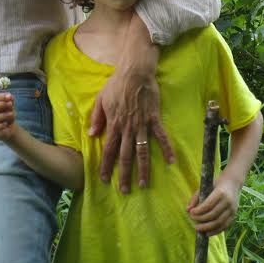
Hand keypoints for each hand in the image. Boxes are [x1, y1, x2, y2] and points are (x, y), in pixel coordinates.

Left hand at [89, 62, 173, 192]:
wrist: (135, 72)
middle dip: (124, 174)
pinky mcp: (154, 119)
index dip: (106, 165)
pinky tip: (171, 161)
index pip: (109, 149)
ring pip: (142, 151)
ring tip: (144, 184)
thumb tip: (92, 135)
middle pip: (125, 155)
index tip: (104, 179)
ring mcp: (142, 124)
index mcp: (114, 124)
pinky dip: (167, 149)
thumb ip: (97, 118)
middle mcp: (128, 128)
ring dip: (143, 169)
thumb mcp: (101, 99)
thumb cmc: (116, 84)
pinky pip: (161, 136)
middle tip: (124, 190)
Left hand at [187, 176, 240, 234]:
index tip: (191, 213)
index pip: (208, 205)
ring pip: (219, 223)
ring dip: (207, 228)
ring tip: (197, 228)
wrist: (232, 183)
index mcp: (221, 193)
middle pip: (213, 215)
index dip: (199, 211)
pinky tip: (207, 233)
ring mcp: (232, 210)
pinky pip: (224, 226)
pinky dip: (215, 231)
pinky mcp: (234, 216)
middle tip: (192, 220)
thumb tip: (187, 210)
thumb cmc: (215, 184)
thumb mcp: (205, 187)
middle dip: (201, 220)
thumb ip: (196, 198)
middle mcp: (228, 202)